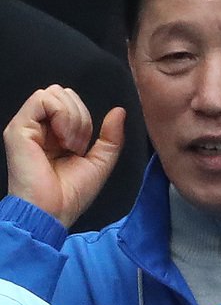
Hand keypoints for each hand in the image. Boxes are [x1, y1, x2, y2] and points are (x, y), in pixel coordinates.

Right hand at [2, 86, 124, 228]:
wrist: (53, 212)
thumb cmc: (71, 194)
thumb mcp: (100, 162)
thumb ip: (111, 137)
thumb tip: (119, 111)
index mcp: (54, 133)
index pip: (71, 102)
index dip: (85, 118)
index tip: (83, 147)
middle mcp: (38, 126)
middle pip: (63, 93)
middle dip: (80, 115)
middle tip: (77, 145)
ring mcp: (26, 125)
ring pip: (54, 92)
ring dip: (73, 118)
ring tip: (70, 145)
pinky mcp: (18, 128)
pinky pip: (42, 99)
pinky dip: (62, 116)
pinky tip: (62, 140)